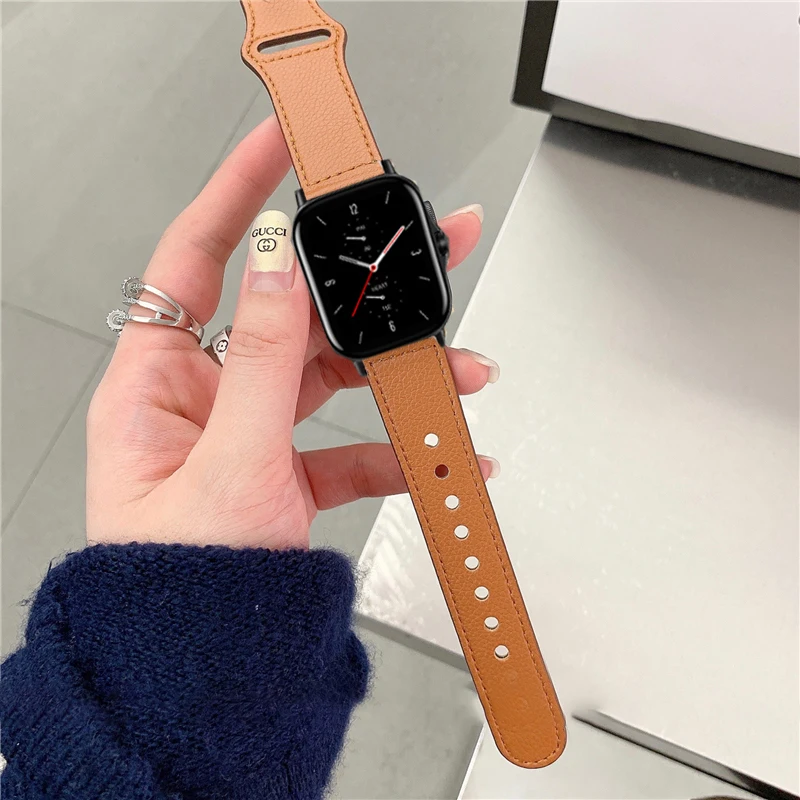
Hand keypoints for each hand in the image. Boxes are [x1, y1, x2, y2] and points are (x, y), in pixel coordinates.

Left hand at [86, 116, 495, 550]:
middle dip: (361, 284)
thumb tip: (279, 270)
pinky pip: (347, 444)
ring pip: (331, 378)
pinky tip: (439, 449)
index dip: (239, 191)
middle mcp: (203, 399)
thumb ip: (263, 364)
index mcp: (159, 385)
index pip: (197, 258)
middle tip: (421, 244)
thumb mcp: (230, 467)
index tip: (282, 143)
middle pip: (290, 313)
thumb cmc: (182, 590)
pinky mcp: (285, 472)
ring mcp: (249, 434)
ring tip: (457, 367)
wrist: (204, 682)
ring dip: (398, 371)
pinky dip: (395, 447)